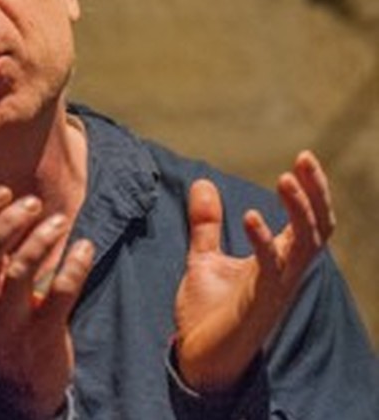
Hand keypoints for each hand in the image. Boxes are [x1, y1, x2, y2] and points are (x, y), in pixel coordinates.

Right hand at [0, 186, 93, 418]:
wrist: (21, 386)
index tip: (5, 190)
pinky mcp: (43, 338)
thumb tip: (9, 204)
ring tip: (61, 221)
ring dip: (42, 240)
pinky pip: (60, 295)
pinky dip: (74, 267)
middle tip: (34, 203)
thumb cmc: (6, 324)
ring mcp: (11, 324)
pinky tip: (85, 247)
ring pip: (21, 273)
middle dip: (10, 222)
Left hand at [175, 151, 335, 391]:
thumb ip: (207, 224)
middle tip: (305, 158)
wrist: (198, 357)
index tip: (304, 158)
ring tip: (285, 179)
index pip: (308, 221)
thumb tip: (202, 182)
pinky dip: (263, 241)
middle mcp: (285, 273)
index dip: (311, 191)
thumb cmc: (209, 313)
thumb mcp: (205, 259)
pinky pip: (269, 269)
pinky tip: (250, 216)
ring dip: (298, 211)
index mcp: (278, 261)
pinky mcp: (257, 303)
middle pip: (317, 229)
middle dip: (315, 193)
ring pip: (304, 246)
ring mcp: (275, 288)